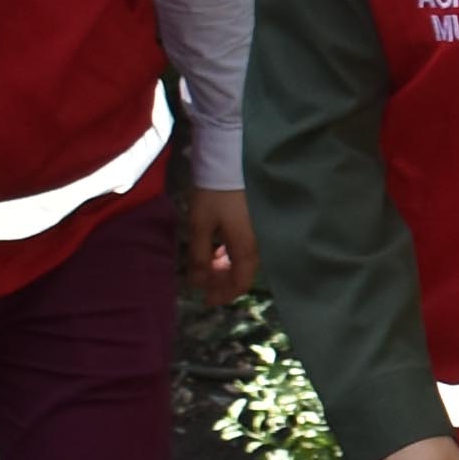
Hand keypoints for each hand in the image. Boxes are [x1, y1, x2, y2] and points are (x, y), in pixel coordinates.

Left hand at [183, 187, 260, 305]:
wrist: (233, 160)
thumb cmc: (215, 194)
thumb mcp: (200, 225)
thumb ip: (198, 256)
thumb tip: (198, 282)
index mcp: (246, 248)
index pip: (240, 283)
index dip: (223, 295)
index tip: (206, 299)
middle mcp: (258, 244)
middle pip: (243, 273)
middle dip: (222, 281)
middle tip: (202, 281)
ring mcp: (260, 233)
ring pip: (244, 260)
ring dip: (225, 267)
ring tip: (207, 264)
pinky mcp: (257, 222)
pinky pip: (246, 247)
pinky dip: (231, 254)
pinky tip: (218, 248)